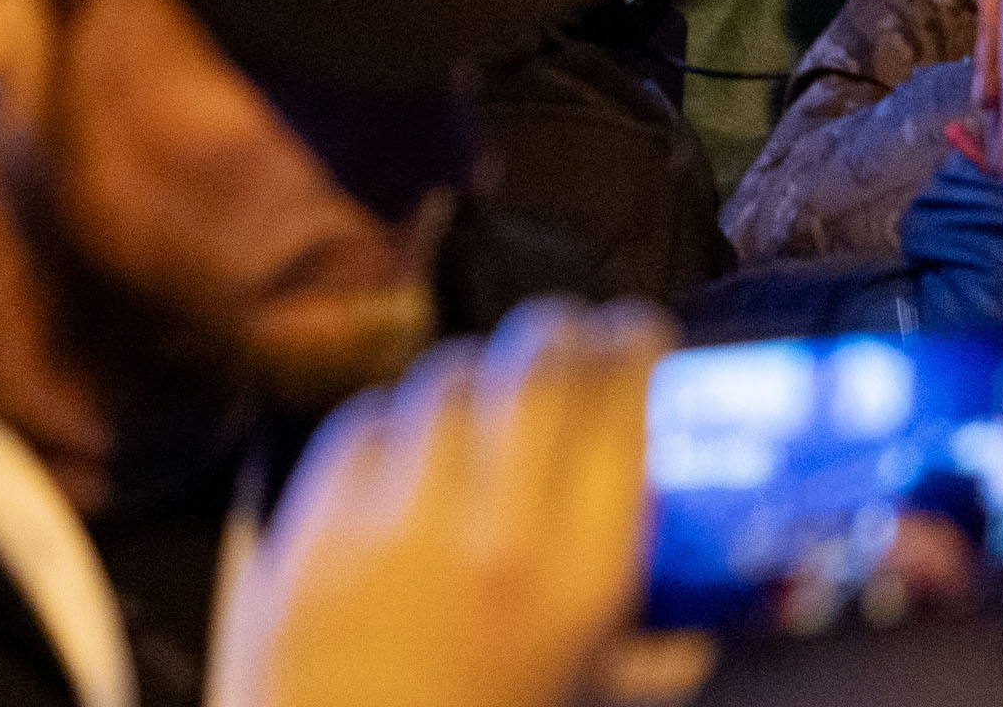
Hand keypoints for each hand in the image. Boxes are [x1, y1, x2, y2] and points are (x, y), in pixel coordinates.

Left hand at [213, 299, 673, 706]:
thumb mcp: (584, 681)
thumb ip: (639, 626)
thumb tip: (687, 575)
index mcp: (581, 581)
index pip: (622, 409)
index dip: (634, 347)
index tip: (639, 331)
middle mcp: (497, 535)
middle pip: (538, 363)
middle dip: (561, 332)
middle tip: (569, 336)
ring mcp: (397, 519)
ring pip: (448, 375)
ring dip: (477, 373)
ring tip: (487, 399)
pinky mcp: (315, 515)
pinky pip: (368, 418)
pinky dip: (396, 424)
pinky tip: (407, 455)